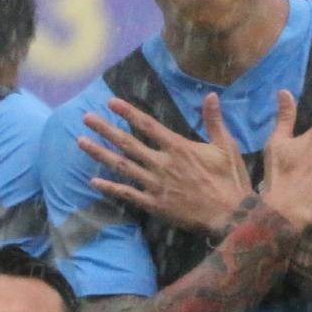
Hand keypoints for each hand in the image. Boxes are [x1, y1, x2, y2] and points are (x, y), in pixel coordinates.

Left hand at [79, 93, 252, 238]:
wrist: (230, 215)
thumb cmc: (229, 180)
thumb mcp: (225, 147)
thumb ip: (214, 121)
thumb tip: (210, 96)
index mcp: (178, 147)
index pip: (147, 125)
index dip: (128, 112)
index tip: (111, 102)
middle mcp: (162, 163)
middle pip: (127, 143)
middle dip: (105, 129)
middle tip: (85, 118)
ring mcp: (155, 184)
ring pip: (122, 166)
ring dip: (100, 153)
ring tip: (81, 141)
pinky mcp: (154, 203)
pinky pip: (126, 193)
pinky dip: (109, 187)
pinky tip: (92, 181)